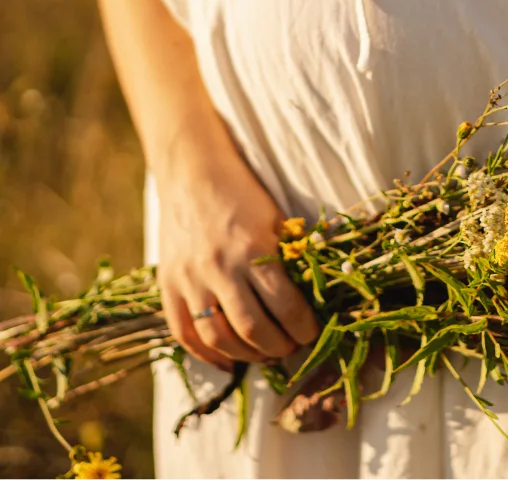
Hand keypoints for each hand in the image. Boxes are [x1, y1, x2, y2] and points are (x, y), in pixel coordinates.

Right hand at [157, 133, 319, 371]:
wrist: (193, 173)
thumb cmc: (244, 194)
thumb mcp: (276, 220)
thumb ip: (291, 257)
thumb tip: (312, 296)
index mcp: (253, 249)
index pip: (285, 306)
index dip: (303, 327)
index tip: (312, 332)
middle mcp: (220, 268)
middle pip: (253, 329)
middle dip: (279, 346)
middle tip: (292, 347)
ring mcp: (190, 280)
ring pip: (218, 338)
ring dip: (247, 355)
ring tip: (266, 354)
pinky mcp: (168, 285)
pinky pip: (184, 334)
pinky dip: (208, 354)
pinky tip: (229, 360)